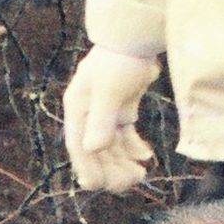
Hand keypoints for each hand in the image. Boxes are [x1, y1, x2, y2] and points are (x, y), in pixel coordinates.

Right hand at [61, 45, 160, 194]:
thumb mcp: (110, 89)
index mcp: (77, 109)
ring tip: (142, 172)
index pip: (78, 146)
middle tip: (135, 179)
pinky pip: (124, 137)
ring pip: (110, 148)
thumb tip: (92, 148)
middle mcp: (87, 114)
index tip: (99, 186)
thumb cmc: (121, 59)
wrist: (137, 37)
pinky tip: (146, 156)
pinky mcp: (121, 110)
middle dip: (112, 169)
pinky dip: (133, 148)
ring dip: (123, 163)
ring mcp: (104, 113)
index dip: (87, 168)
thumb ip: (101, 118)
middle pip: (95, 152)